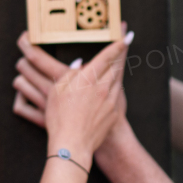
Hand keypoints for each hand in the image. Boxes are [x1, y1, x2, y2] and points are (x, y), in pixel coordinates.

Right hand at [13, 27, 129, 163]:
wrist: (72, 145)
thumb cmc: (60, 118)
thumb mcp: (57, 91)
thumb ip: (70, 74)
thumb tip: (80, 65)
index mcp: (88, 78)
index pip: (107, 56)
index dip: (117, 45)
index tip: (125, 36)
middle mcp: (103, 87)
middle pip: (115, 66)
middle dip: (119, 55)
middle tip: (124, 46)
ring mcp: (111, 101)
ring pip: (118, 80)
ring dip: (118, 71)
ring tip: (117, 65)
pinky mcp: (114, 113)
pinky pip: (117, 95)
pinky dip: (115, 88)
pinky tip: (112, 88)